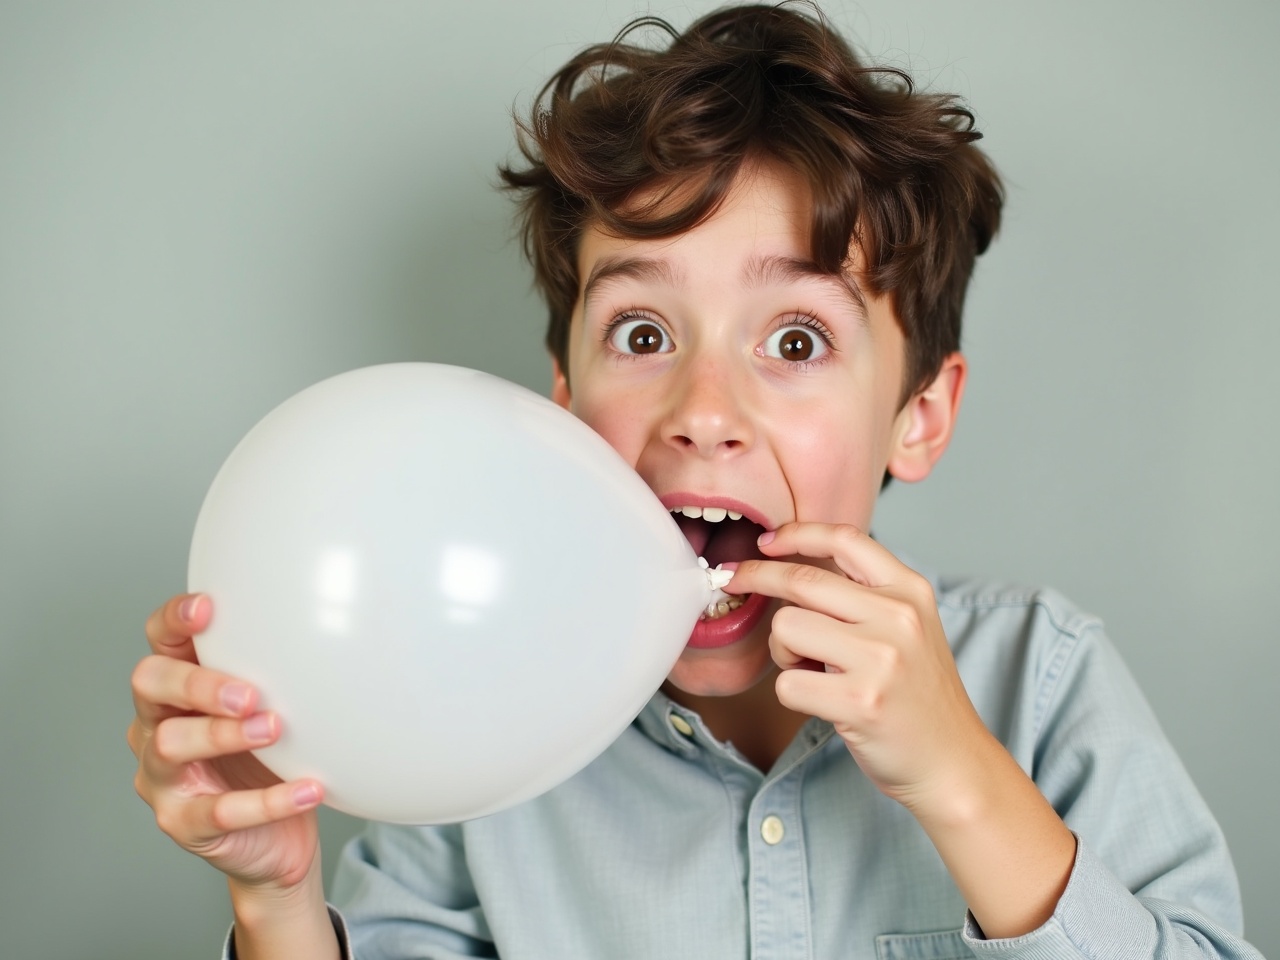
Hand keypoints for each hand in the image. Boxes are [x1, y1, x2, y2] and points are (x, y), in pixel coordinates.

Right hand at [127, 593, 323, 893]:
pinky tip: (309, 789)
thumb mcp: (273, 707)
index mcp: (176, 688)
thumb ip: (279, 671)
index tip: (209, 608)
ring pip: (171, 745)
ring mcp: (162, 777)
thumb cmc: (270, 758)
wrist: (277, 836)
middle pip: (150, 686)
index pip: (159, 641)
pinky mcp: (183, 823)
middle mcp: (155, 725)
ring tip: (276, 730)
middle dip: (198, 683)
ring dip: (224, 734)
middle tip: (250, 693)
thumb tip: (334, 625)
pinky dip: (269, 801)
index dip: (174, 620)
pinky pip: (219, 812)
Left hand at [728, 522, 995, 814]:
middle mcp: (898, 617)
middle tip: (733, 582)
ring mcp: (880, 659)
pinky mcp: (860, 702)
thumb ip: (864, 596)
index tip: (767, 541)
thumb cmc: (918, 697)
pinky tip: (821, 701)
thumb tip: (791, 569)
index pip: (846, 540)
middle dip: (756, 578)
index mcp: (910, 591)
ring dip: (783, 651)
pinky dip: (792, 693)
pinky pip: (787, 682)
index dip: (797, 533)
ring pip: (786, 628)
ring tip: (812, 670)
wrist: (953, 762)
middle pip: (802, 580)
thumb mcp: (909, 628)